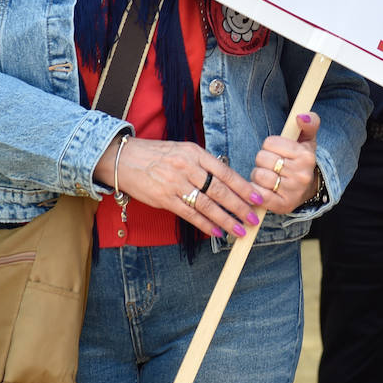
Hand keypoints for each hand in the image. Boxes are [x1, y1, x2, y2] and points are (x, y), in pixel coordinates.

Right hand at [109, 136, 263, 237]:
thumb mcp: (183, 150)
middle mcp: (188, 167)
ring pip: (207, 205)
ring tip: (239, 230)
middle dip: (240, 207)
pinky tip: (216, 232)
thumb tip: (226, 180)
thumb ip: (203, 164)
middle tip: (254, 218)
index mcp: (196, 153)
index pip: (225, 172)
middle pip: (220, 191)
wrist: (124, 158)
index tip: (257, 197)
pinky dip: (205, 224)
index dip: (243, 187)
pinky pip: (189, 214)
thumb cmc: (157, 155)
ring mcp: (176, 184)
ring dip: (225, 220)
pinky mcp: (164, 198)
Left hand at [250, 112, 320, 213]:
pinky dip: (256, 190)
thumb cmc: (301, 160)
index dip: (269, 146)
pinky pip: (259, 195)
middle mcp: (302, 174)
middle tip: (271, 165)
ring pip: (258, 176)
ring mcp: (293, 191)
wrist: (307, 189)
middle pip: (262, 158)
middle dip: (262, 160)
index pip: (270, 142)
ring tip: (268, 177)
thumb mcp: (308, 139)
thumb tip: (300, 117)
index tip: (277, 151)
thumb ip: (309, 122)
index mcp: (306, 156)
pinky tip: (263, 188)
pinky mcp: (283, 205)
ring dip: (258, 176)